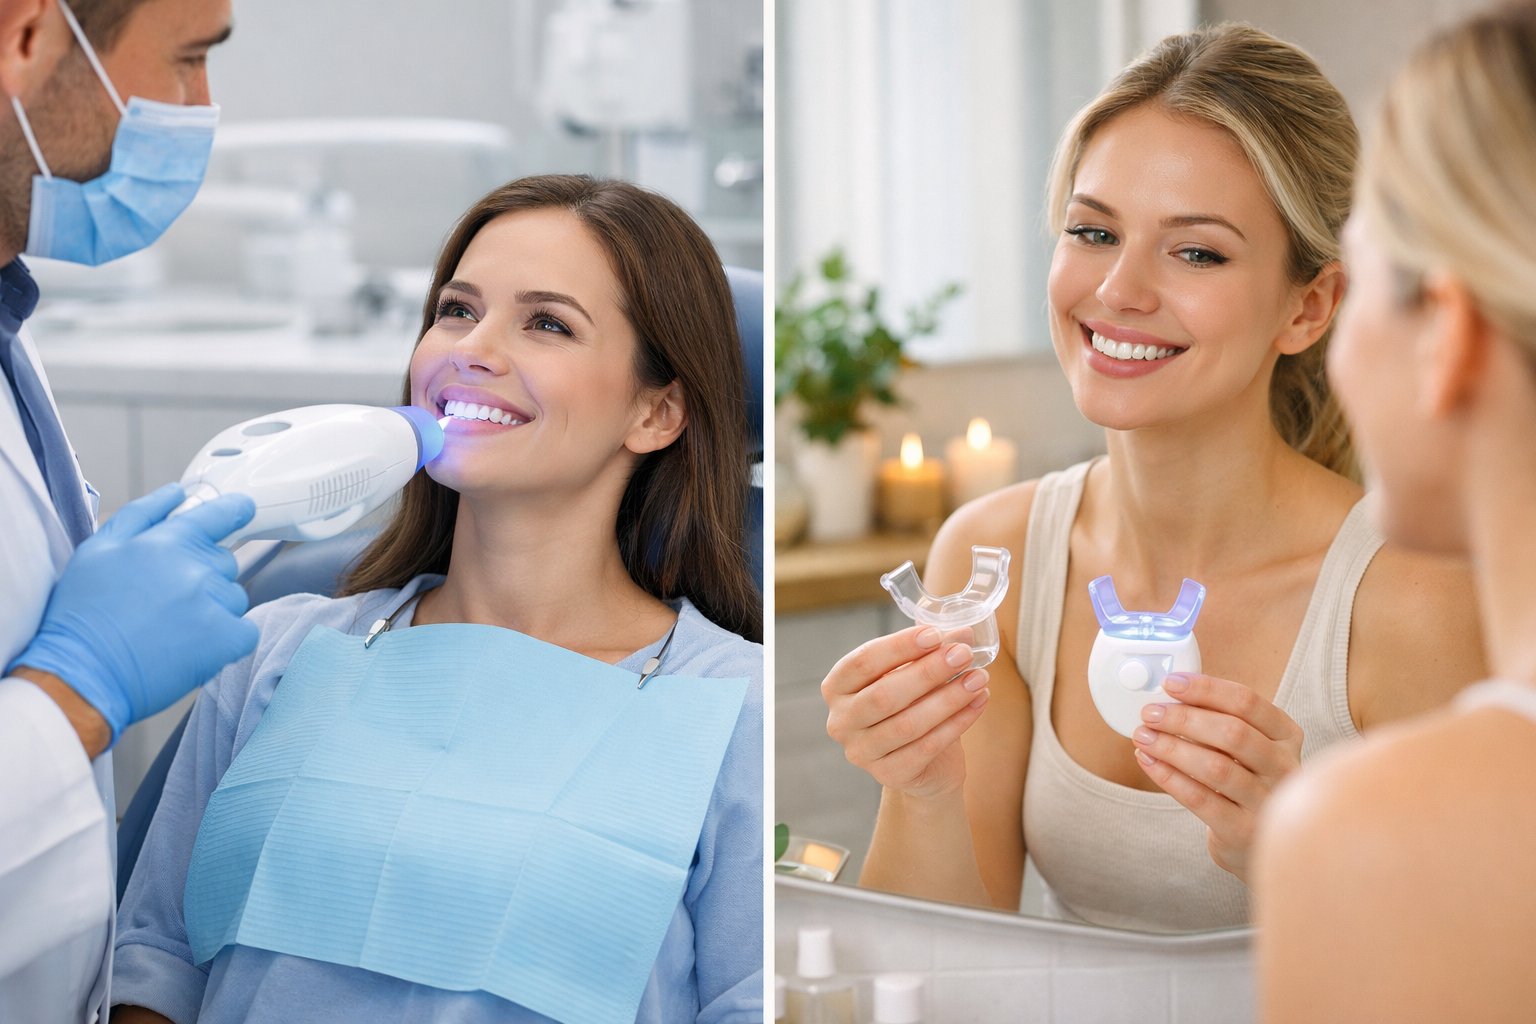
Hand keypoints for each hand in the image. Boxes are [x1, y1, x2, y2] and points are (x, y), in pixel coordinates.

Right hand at [9, 483, 258, 744]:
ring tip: (173, 630)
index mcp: (166, 541)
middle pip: (224, 563)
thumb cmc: (83, 615)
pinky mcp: (226, 638)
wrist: (82, 673)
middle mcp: (195, 567)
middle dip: (204, 578)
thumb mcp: (98, 550)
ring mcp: (213, 603)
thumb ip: (142, 515)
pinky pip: (245, 631)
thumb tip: (176, 493)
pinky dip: (227, 641)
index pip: (220, 514)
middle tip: (167, 604)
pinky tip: (194, 649)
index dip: (235, 512)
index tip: (242, 511)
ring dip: (214, 611)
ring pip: (234, 598)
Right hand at [823, 625, 989, 799]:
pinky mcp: (889, 775)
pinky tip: (979, 703)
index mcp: (837, 687)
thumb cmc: (912, 706)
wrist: (923, 764)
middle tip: (963, 654)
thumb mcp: (914, 674)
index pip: (863, 661)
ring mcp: (861, 752)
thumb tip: (964, 632)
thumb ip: (931, 651)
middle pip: (884, 694)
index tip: (935, 635)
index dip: (899, 647)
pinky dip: (956, 723)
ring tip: (979, 678)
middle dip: (928, 672)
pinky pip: (927, 748)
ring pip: (908, 724)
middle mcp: (840, 721)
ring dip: (948, 698)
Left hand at [1131, 672, 1302, 882]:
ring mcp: (1267, 802)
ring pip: (1216, 767)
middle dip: (1183, 719)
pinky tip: (1148, 761)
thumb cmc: (1243, 779)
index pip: (1247, 702)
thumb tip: (1168, 695)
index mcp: (1285, 735)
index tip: (1170, 683)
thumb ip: (1217, 719)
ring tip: (1143, 736)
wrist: (1256, 838)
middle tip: (1149, 713)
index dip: (1206, 689)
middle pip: (1232, 733)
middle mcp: (1284, 767)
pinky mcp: (1243, 831)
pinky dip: (1168, 777)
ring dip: (1171, 747)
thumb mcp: (1245, 746)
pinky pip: (1200, 799)